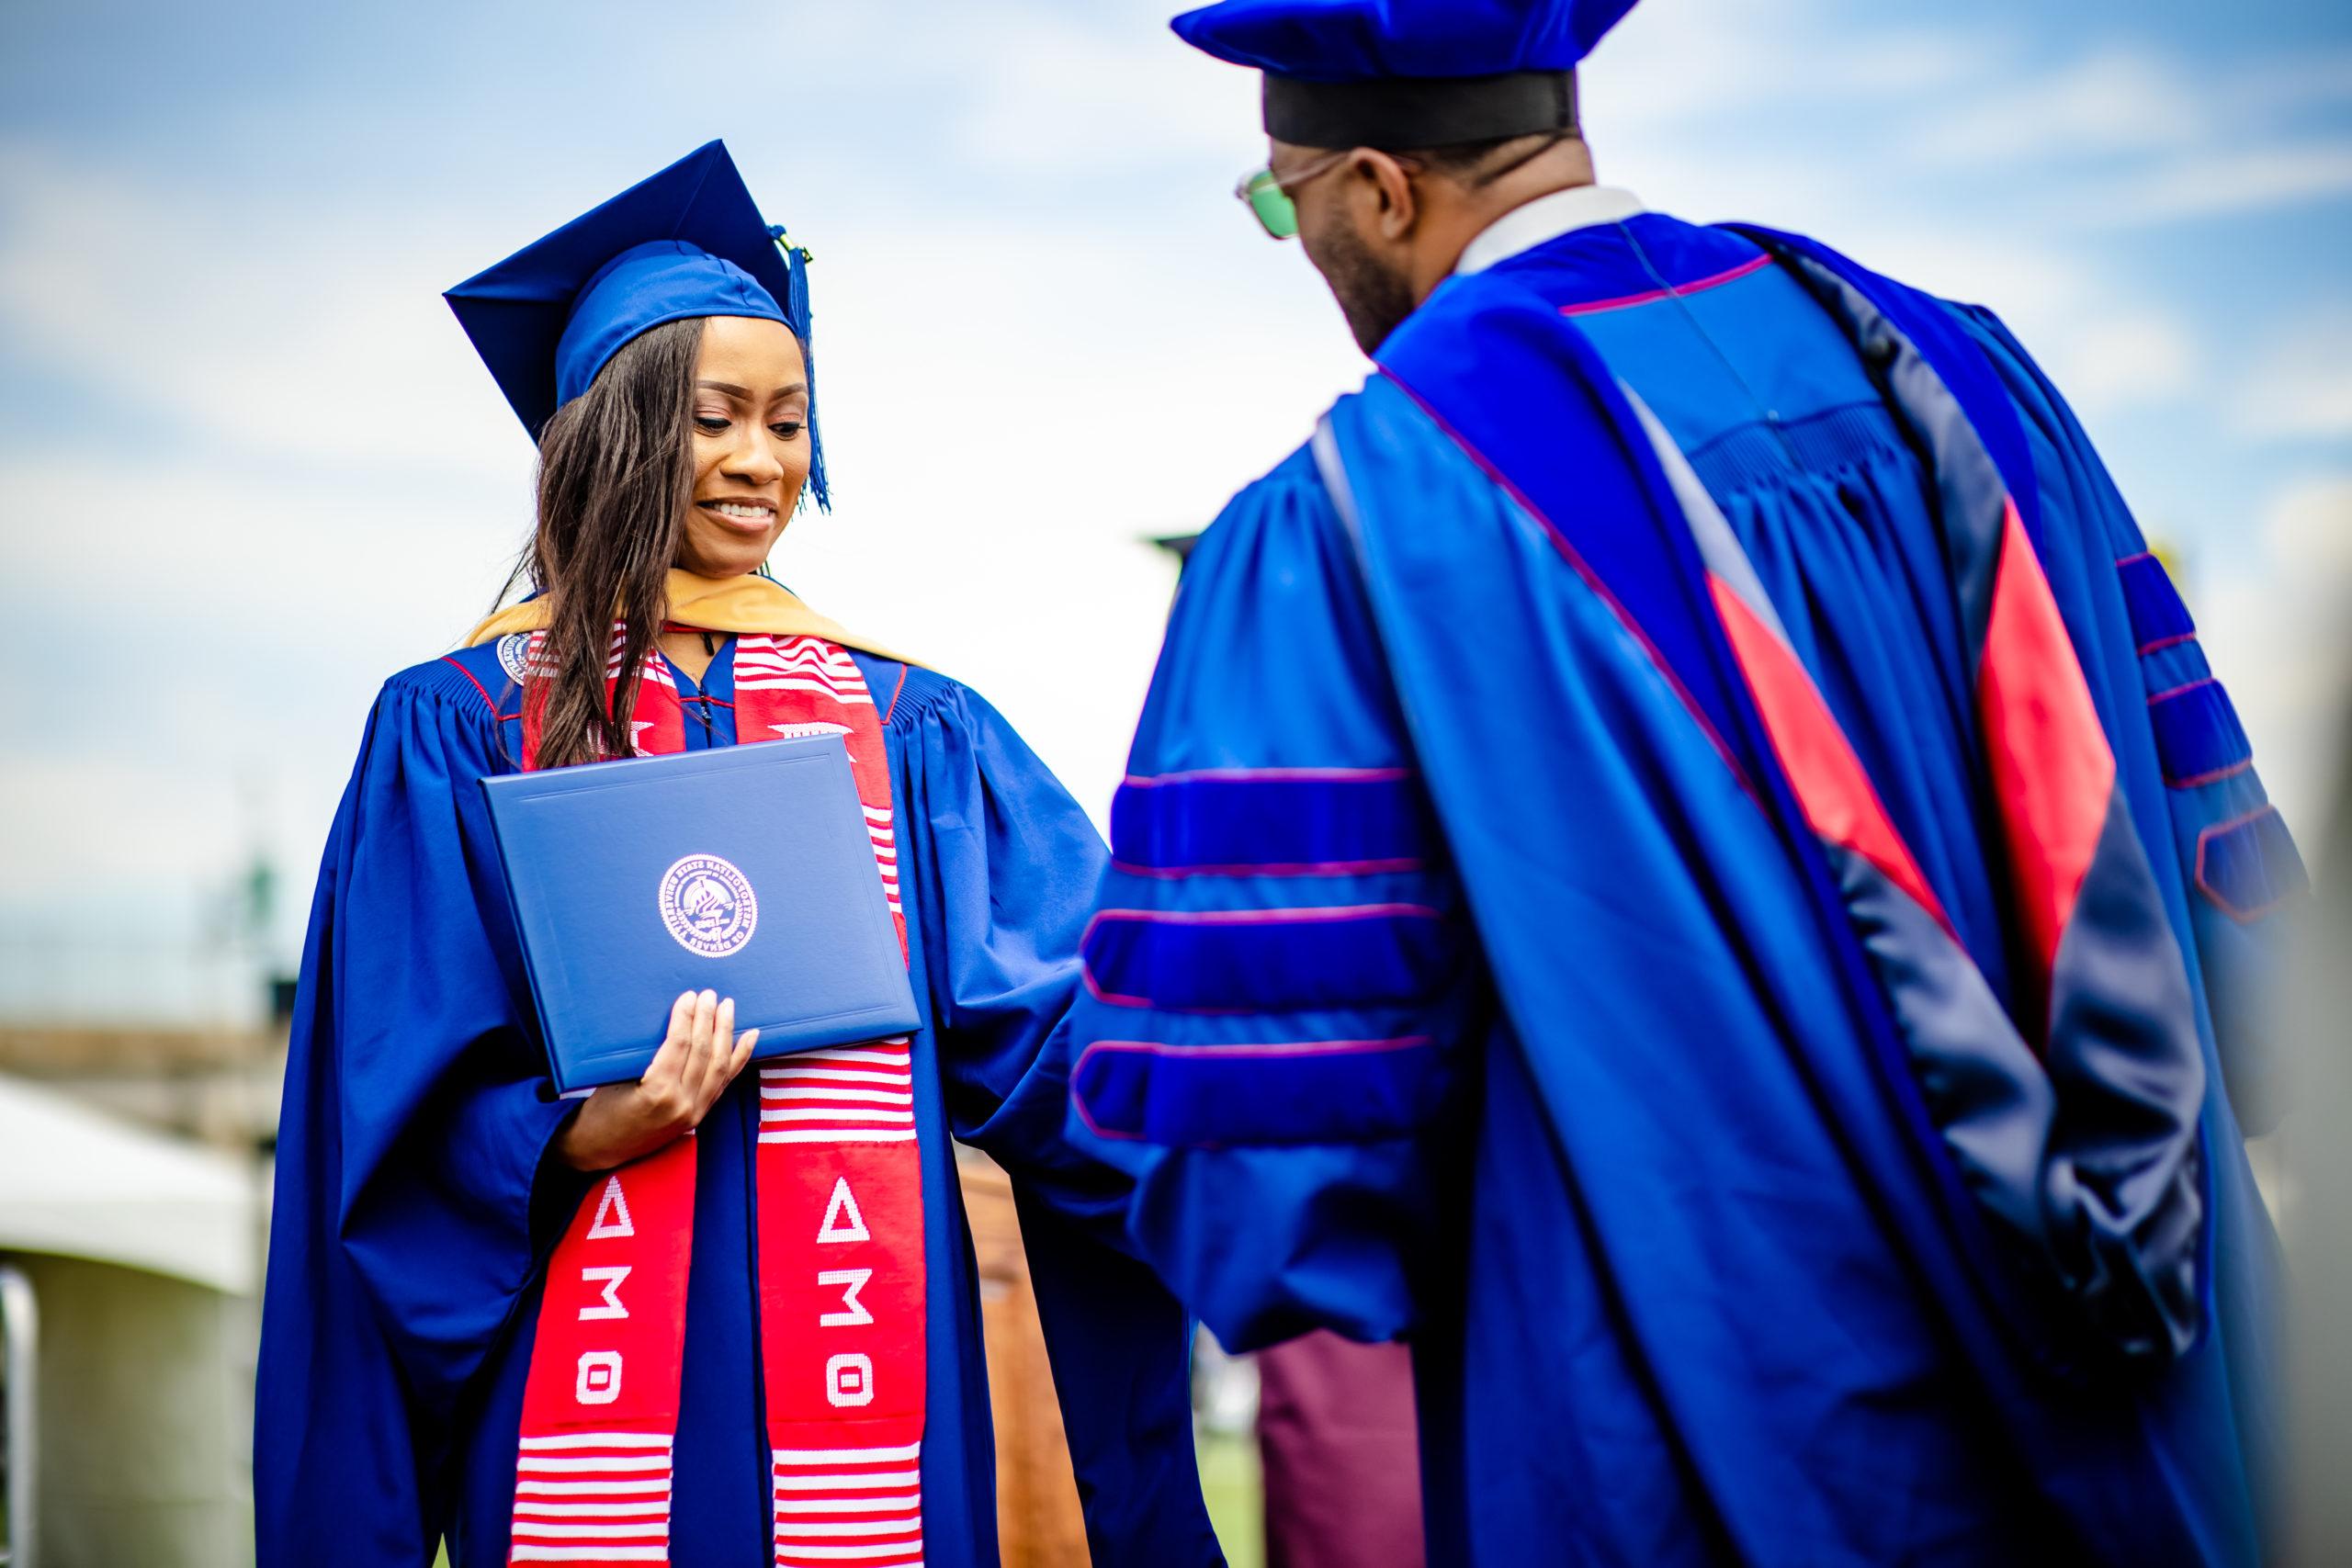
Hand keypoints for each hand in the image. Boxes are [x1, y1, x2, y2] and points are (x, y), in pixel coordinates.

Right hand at [555, 990, 757, 1171]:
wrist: (603, 1148)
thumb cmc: (603, 1108)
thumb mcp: (616, 1077)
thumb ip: (644, 1054)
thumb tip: (671, 1019)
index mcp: (657, 1092)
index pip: (679, 1045)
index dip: (686, 1017)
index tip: (689, 996)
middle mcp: (681, 1103)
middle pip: (702, 1052)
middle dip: (708, 1019)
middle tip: (710, 995)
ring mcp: (695, 1111)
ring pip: (719, 1065)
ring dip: (725, 1032)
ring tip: (727, 1007)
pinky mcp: (700, 1115)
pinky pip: (725, 1082)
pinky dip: (740, 1057)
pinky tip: (751, 1036)